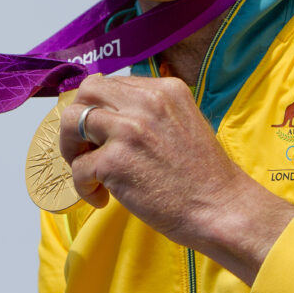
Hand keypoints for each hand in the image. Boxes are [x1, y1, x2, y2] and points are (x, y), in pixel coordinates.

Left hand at [58, 74, 293, 284]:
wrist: (222, 209)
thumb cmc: (203, 175)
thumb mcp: (182, 121)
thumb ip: (149, 111)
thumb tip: (108, 113)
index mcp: (164, 88)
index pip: (111, 84)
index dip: (99, 109)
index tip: (101, 133)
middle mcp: (145, 102)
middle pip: (86, 92)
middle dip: (78, 119)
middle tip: (86, 148)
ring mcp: (128, 130)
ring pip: (71, 121)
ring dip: (71, 149)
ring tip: (89, 171)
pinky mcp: (115, 161)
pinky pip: (78, 168)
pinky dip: (83, 187)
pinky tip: (102, 199)